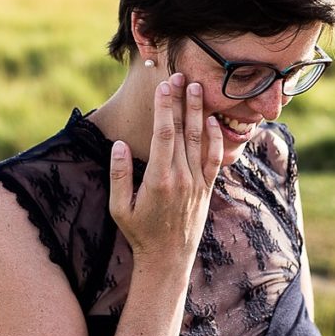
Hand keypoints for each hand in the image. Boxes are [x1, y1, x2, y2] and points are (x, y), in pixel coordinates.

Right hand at [108, 73, 223, 267]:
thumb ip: (119, 176)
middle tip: (181, 76)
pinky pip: (213, 159)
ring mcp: (197, 183)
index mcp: (159, 179)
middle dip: (181, 101)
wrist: (168, 259)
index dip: (165, 108)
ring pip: (200, 140)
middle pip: (182, 131)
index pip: (163, 134)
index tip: (164, 87)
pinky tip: (212, 121)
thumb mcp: (119, 208)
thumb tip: (119, 145)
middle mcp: (181, 178)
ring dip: (198, 112)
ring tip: (197, 88)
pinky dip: (215, 138)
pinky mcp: (207, 189)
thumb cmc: (139, 233)